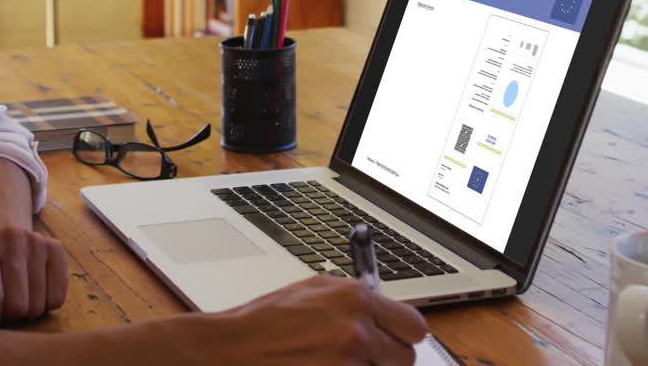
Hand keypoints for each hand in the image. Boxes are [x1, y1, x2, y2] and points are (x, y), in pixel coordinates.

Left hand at [0, 157, 68, 327]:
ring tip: (17, 297)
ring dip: (27, 311)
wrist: (0, 224)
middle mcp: (13, 237)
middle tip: (3, 305)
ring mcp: (38, 241)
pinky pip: (58, 298)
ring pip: (39, 305)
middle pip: (18, 305)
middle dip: (9, 315)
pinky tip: (34, 291)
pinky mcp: (56, 247)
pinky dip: (46, 304)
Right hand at [204, 274, 427, 364]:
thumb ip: (354, 297)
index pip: (414, 326)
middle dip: (388, 358)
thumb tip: (380, 305)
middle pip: (406, 358)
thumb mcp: (312, 289)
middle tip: (364, 355)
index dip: (403, 334)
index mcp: (355, 300)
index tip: (395, 338)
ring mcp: (348, 364)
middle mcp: (357, 332)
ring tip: (332, 361)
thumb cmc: (265, 321)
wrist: (232, 348)